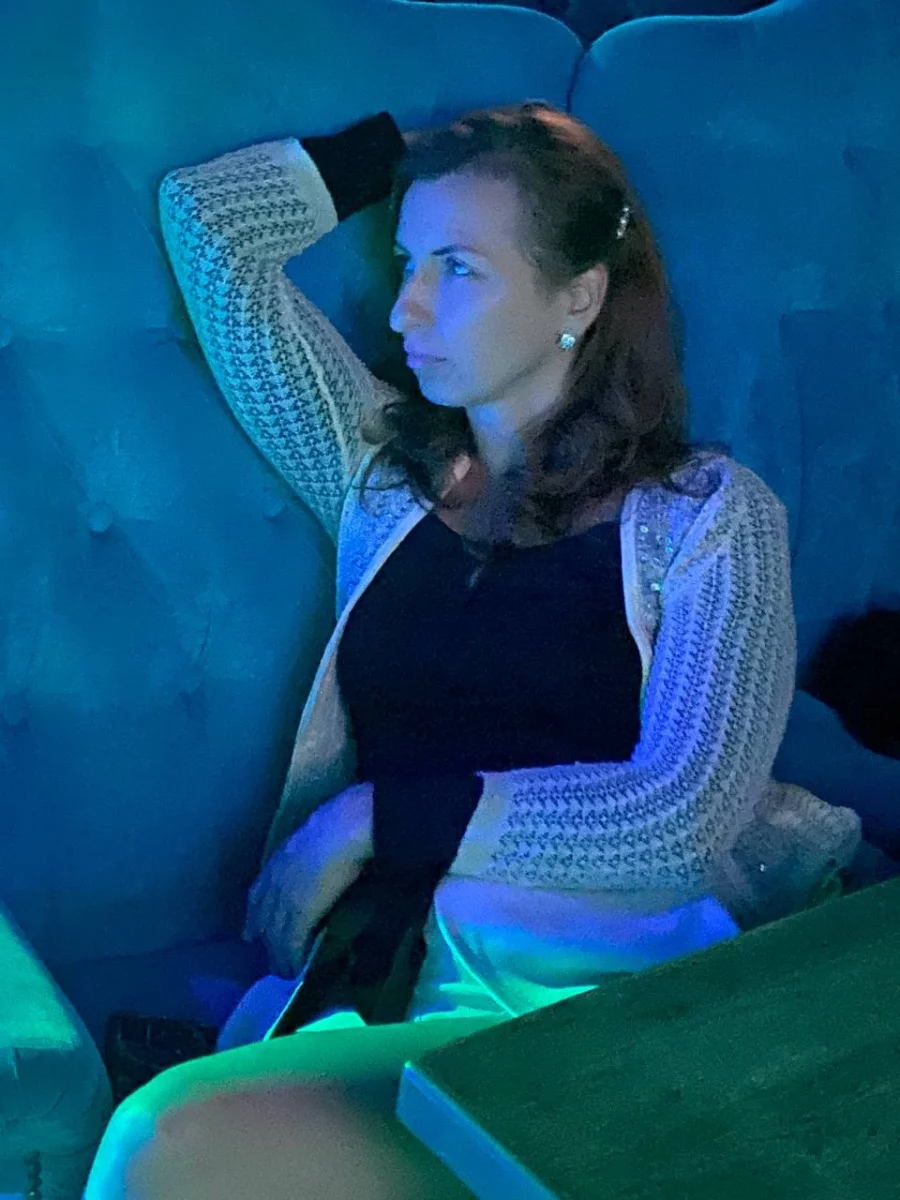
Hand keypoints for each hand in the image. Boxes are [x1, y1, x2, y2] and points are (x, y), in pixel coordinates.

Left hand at [242, 782, 374, 977]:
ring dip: (278, 956)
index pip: (258, 894)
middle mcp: (275, 881)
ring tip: (284, 972)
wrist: (344, 827)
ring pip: (274, 935)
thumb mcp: (316, 835)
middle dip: (264, 939)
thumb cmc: (339, 822)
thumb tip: (324, 858)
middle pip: (263, 918)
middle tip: (269, 959)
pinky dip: (292, 958)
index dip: (255, 914)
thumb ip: (312, 852)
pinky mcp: (299, 915)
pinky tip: (295, 970)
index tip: (252, 932)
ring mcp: (284, 899)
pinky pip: (291, 943)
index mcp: (279, 859)